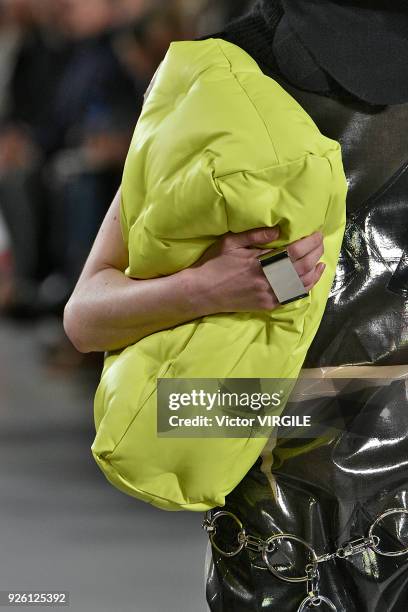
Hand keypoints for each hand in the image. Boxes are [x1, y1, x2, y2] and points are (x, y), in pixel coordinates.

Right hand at [185, 226, 324, 315]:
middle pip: (302, 267)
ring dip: (315, 271)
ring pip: (301, 284)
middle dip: (315, 253)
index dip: (309, 242)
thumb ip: (255, 235)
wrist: (202, 292)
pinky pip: (292, 296)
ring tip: (321, 259)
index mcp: (259, 263)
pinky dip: (305, 287)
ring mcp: (268, 295)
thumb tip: (279, 230)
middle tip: (320, 242)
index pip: (293, 252)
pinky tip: (311, 278)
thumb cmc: (214, 264)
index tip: (317, 233)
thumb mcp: (230, 243)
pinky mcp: (267, 305)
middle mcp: (267, 280)